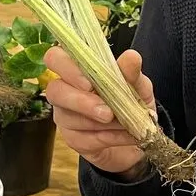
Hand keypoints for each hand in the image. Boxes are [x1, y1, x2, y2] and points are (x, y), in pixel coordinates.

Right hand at [43, 47, 154, 175]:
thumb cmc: (133, 102)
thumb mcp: (138, 86)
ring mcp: (65, 115)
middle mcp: (65, 90)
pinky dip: (109, 137)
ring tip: (126, 124)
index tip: (89, 82)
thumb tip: (131, 57)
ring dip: (100, 122)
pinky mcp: (72, 139)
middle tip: (107, 112)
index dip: (66, 68)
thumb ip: (131, 73)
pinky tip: (124, 136)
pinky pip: (83, 138)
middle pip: (54, 90)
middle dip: (80, 101)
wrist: (140, 135)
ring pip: (68, 117)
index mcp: (77, 69)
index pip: (55, 58)